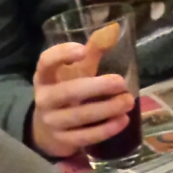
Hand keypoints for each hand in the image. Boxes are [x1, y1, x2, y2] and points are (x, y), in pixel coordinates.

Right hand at [30, 37, 133, 158]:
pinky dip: (105, 129)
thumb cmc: (65, 93)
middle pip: (68, 92)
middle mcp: (44, 99)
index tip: (83, 50)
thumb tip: (112, 32)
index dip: (62, 55)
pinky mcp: (62, 141)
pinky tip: (122, 120)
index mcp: (44, 77)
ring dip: (106, 109)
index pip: (46, 62)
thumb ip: (91, 54)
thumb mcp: (74, 73)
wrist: (46, 130)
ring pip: (79, 116)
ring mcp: (51, 122)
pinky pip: (85, 136)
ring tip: (128, 101)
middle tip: (120, 82)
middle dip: (96, 87)